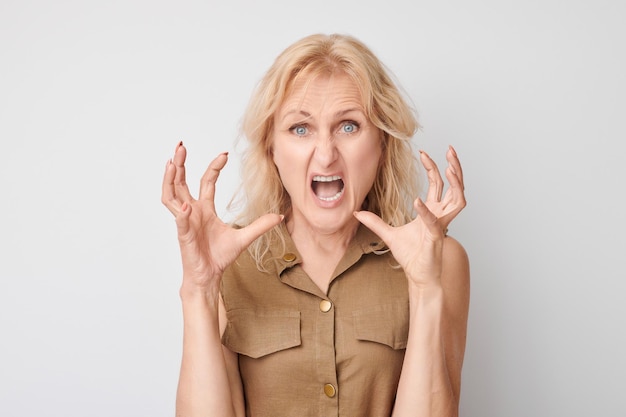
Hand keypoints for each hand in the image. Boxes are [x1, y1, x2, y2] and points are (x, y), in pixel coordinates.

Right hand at [161, 142, 282, 291]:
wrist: (209, 276)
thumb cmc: (219, 257)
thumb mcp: (244, 238)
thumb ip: (260, 226)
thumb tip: (279, 216)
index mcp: (205, 209)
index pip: (206, 182)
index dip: (213, 167)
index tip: (224, 154)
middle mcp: (192, 211)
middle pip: (180, 182)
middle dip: (180, 164)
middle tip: (181, 146)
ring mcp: (185, 222)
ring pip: (170, 196)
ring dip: (170, 179)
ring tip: (172, 163)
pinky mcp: (183, 235)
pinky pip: (180, 221)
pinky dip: (181, 213)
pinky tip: (185, 204)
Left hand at [354, 146, 465, 288]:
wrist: (417, 276)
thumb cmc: (410, 257)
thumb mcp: (388, 234)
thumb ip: (374, 222)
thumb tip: (356, 212)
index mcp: (432, 211)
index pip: (438, 184)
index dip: (433, 167)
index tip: (424, 153)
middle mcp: (440, 215)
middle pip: (454, 185)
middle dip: (454, 166)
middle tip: (450, 150)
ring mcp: (441, 225)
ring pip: (459, 199)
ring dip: (456, 182)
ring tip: (449, 167)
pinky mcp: (436, 237)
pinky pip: (435, 220)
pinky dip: (426, 210)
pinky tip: (416, 201)